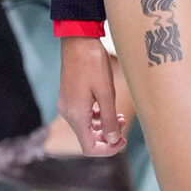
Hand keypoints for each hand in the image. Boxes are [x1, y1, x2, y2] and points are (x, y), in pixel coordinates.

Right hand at [57, 36, 127, 153]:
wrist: (78, 40)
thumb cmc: (93, 63)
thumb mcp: (106, 92)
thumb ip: (109, 118)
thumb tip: (113, 140)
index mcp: (76, 115)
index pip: (89, 147)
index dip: (107, 149)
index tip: (122, 141)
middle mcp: (68, 113)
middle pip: (86, 138)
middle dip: (107, 138)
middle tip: (124, 130)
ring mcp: (66, 105)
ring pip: (85, 127)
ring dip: (102, 127)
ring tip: (121, 117)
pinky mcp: (68, 97)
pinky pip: (82, 115)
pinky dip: (95, 117)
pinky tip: (109, 109)